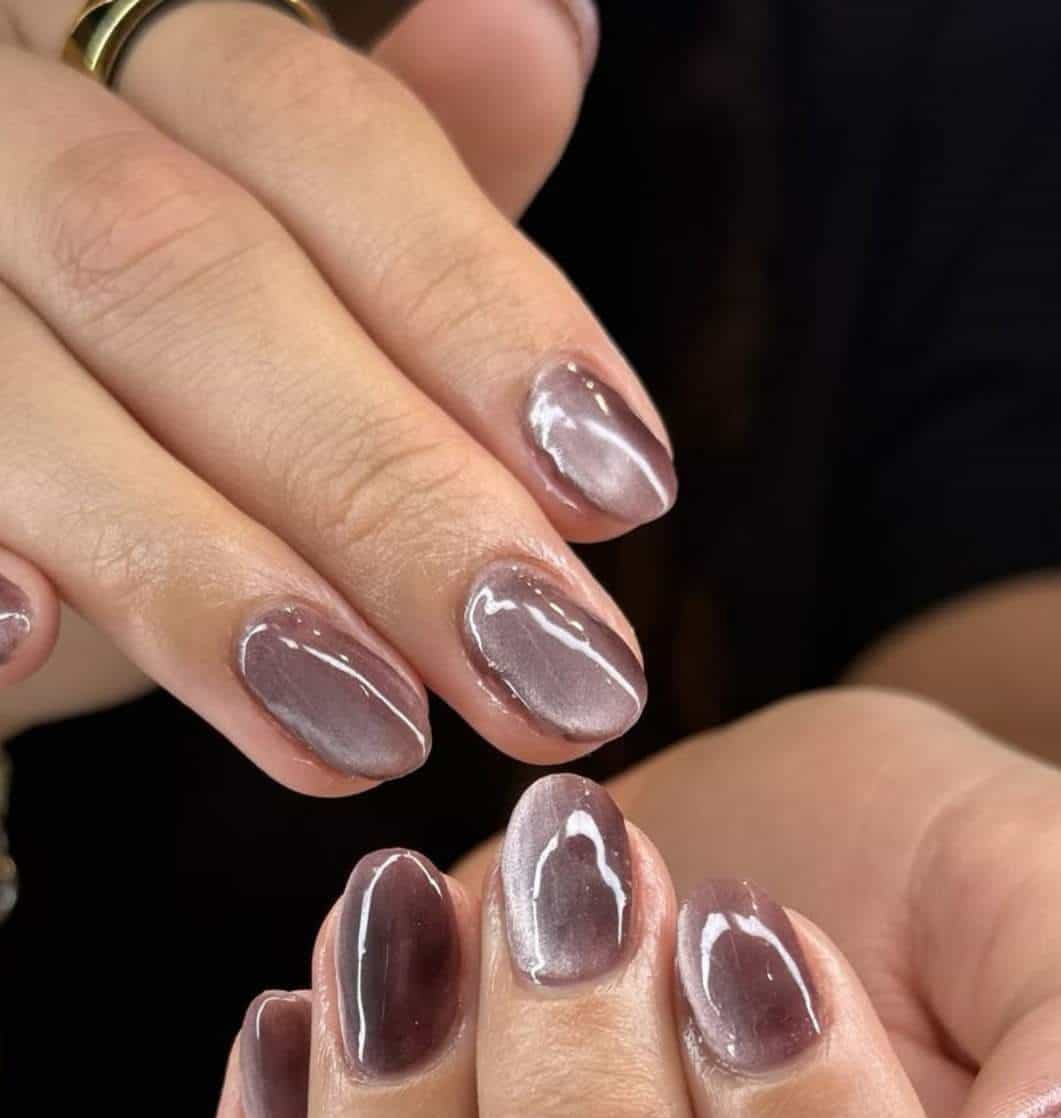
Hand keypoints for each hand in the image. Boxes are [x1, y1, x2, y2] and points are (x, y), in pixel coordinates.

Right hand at [0, 0, 666, 782]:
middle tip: (546, 673)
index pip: (315, 136)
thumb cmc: (121, 378)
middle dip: (385, 487)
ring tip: (367, 728)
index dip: (478, 308)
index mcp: (116, 55)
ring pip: (18, 389)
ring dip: (201, 568)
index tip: (625, 488)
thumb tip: (540, 27)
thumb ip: (395, 185)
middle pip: (182, 267)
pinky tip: (27, 636)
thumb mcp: (270, 273)